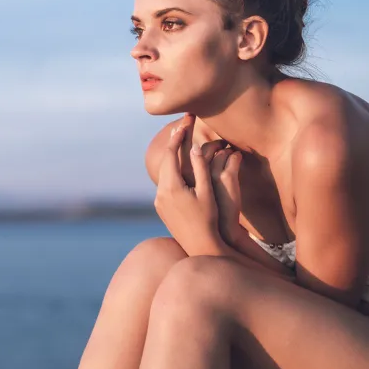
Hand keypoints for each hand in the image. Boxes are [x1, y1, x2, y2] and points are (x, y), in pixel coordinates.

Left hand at [153, 114, 241, 255]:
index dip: (178, 137)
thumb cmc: (209, 219)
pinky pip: (164, 183)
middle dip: (173, 143)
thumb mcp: (207, 192)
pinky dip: (171, 170)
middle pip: (164, 161)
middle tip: (181, 126)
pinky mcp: (160, 208)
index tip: (184, 123)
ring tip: (179, 141)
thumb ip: (201, 169)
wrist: (200, 245)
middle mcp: (161, 193)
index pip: (171, 155)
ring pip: (163, 172)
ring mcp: (159, 201)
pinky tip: (178, 165)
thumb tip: (194, 148)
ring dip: (171, 157)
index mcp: (173, 187)